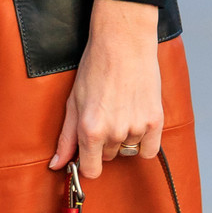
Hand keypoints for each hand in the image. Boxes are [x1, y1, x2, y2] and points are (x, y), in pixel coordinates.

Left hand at [49, 0, 162, 184]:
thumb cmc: (96, 67)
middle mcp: (114, 132)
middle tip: (105, 116)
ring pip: (128, 151)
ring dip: (124, 138)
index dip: (87, 163)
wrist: (124, 42)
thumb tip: (56, 165)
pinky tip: (137, 120)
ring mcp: (136, 127)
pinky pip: (149, 150)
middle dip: (104, 144)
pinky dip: (144, 141)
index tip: (88, 153)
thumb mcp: (73, 102)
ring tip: (121, 110)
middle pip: (109, 158)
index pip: (91, 170)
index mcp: (90, 129)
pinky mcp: (155, 121)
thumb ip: (66, 138)